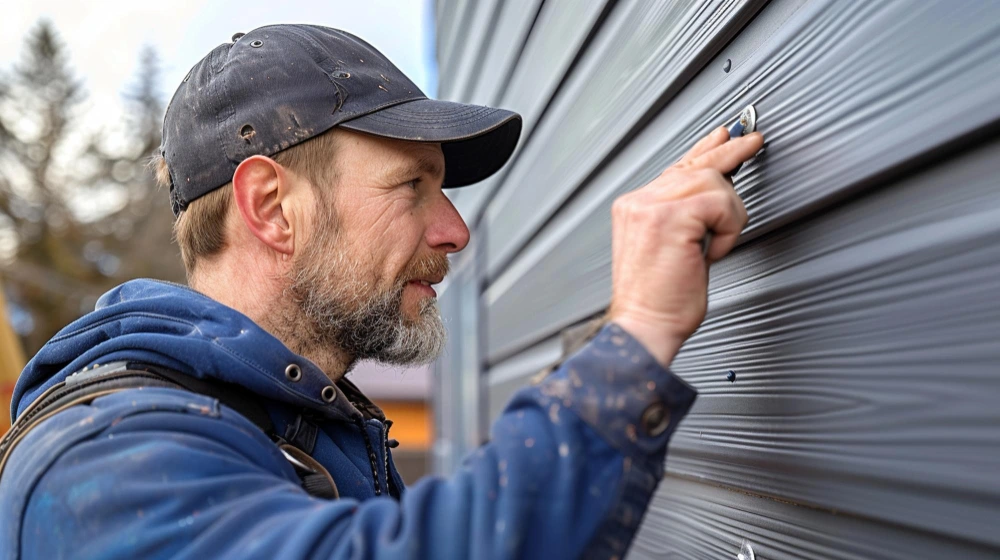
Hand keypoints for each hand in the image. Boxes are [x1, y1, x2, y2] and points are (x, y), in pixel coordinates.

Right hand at [607, 126, 762, 365]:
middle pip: (697, 165)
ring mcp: (650, 206)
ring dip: (729, 216)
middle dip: (731, 151)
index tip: (726, 135)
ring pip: (713, 181)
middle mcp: (639, 202)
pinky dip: (727, 230)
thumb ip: (684, 217)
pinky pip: (719, 203)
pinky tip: (711, 252)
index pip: (677, 168)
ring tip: (716, 246)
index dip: (706, 150)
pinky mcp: (670, 217)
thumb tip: (714, 194)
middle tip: (754, 140)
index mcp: (636, 208)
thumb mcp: (671, 249)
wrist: (644, 326)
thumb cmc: (658, 300)